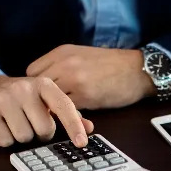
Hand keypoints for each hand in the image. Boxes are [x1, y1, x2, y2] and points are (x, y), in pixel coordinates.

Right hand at [0, 75, 93, 147]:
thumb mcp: (46, 100)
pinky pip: (5, 141)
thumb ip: (68, 114)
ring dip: (22, 137)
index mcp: (44, 85)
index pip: (64, 107)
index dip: (74, 126)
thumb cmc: (24, 99)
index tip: (81, 142)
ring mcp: (3, 99)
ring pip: (24, 137)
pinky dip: (6, 139)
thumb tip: (89, 128)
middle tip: (33, 124)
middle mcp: (24, 89)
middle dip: (41, 133)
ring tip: (17, 124)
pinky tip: (3, 126)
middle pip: (44, 129)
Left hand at [26, 45, 155, 109]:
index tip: (43, 96)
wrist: (137, 70)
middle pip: (37, 88)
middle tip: (49, 111)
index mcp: (62, 52)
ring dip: (54, 111)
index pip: (32, 72)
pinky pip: (67, 110)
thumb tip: (46, 86)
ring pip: (50, 100)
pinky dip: (69, 116)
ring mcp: (73, 79)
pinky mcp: (85, 95)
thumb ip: (62, 66)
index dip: (36, 87)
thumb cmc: (113, 65)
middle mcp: (64, 63)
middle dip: (41, 101)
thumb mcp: (82, 56)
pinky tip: (77, 118)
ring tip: (62, 117)